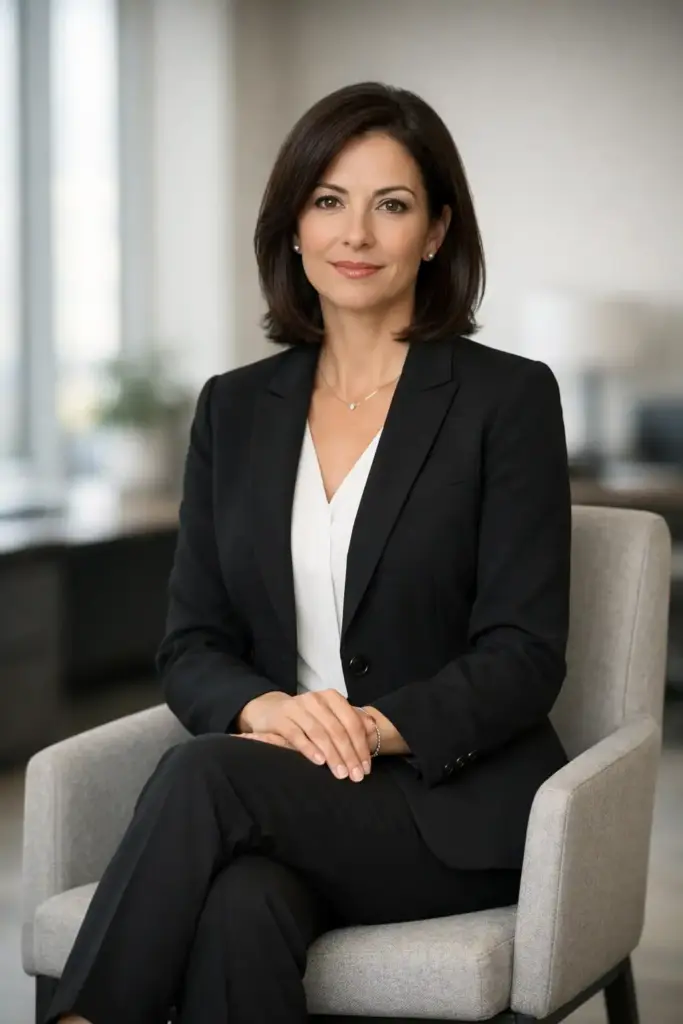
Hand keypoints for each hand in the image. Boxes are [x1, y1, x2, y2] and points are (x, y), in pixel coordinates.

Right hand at [238, 690, 374, 780]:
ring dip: (333, 755)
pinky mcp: (281, 718)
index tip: (366, 768)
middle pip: (338, 730)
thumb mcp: (329, 717)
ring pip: (319, 733)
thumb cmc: (306, 718)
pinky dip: (309, 749)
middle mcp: (315, 699)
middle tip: (356, 776)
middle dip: (349, 755)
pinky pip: (297, 735)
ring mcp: (297, 708)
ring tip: (341, 774)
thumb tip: (373, 729)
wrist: (270, 711)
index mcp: (331, 698)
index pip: (352, 722)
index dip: (361, 746)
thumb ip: (350, 722)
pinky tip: (319, 762)